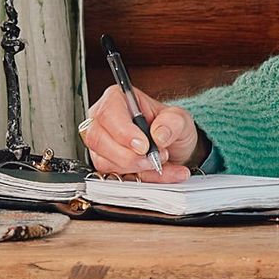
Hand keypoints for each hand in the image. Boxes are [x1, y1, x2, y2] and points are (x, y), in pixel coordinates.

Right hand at [78, 83, 200, 181]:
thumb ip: (173, 122)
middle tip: (154, 157)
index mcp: (117, 99)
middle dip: (129, 156)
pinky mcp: (106, 165)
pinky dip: (141, 180)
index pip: (107, 114)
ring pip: (104, 162)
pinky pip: (115, 177)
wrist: (174, 148)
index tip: (143, 146)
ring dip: (136, 168)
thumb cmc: (170, 127)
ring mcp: (101, 145)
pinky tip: (158, 174)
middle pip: (99, 139)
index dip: (123, 132)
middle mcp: (103, 121)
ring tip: (159, 162)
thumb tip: (159, 134)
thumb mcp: (180, 119)